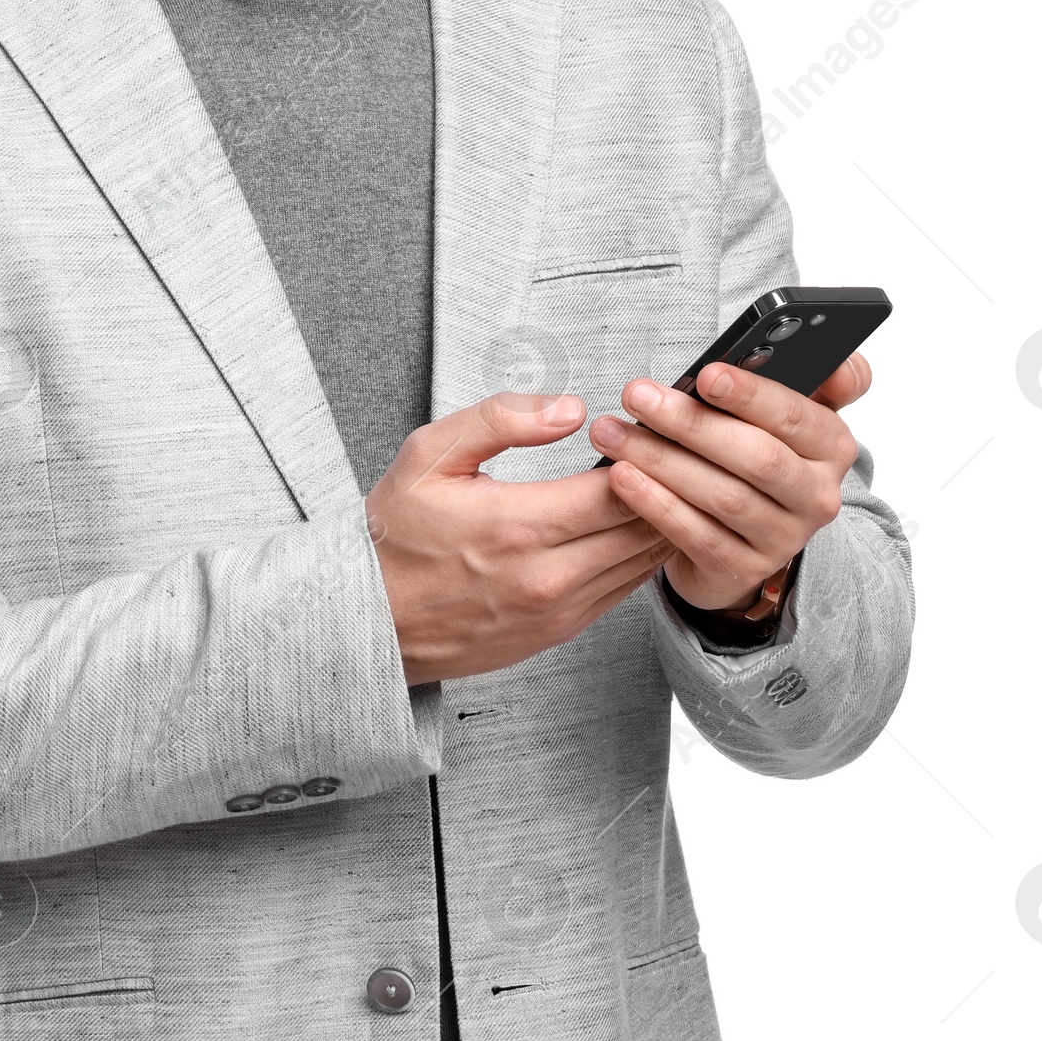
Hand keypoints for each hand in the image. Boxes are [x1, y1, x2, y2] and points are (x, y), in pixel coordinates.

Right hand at [366, 391, 675, 685]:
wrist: (372, 618)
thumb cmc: (395, 535)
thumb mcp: (429, 455)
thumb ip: (500, 419)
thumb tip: (569, 409)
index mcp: (518, 525)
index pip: (620, 489)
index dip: (644, 454)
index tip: (643, 428)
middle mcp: (548, 576)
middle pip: (644, 527)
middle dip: (665, 484)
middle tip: (670, 450)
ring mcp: (559, 610)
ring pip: (644, 562)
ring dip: (662, 521)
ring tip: (666, 482)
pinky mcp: (561, 631)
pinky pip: (626, 590)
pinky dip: (641, 555)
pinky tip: (641, 525)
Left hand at [587, 354, 869, 612]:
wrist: (745, 537)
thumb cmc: (751, 455)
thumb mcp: (779, 414)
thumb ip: (799, 378)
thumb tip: (829, 360)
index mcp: (831, 445)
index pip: (799, 415)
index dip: (754, 394)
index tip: (706, 373)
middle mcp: (817, 495)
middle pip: (757, 456)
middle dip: (690, 422)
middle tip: (636, 395)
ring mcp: (785, 538)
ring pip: (722, 495)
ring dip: (660, 459)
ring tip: (611, 433)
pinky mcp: (745, 569)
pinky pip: (697, 535)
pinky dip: (655, 504)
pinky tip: (621, 478)